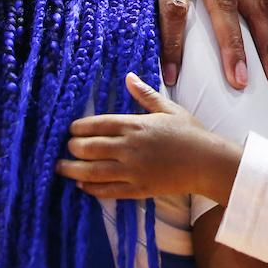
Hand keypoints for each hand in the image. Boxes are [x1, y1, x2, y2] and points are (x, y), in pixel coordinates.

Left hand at [56, 73, 242, 202]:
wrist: (207, 162)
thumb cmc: (189, 133)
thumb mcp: (168, 108)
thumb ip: (144, 94)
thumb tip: (128, 76)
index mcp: (135, 125)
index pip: (97, 125)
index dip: (79, 128)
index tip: (71, 129)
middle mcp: (129, 147)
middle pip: (90, 148)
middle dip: (73, 148)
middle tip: (66, 148)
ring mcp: (133, 170)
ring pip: (93, 171)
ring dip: (73, 170)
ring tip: (60, 168)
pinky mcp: (138, 189)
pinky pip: (108, 191)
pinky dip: (92, 189)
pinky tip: (82, 186)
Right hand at [86, 0, 267, 91]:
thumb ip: (201, 1)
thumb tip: (219, 50)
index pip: (261, 2)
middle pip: (253, 4)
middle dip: (267, 46)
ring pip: (223, 6)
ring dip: (231, 47)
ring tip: (236, 81)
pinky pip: (177, 8)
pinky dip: (175, 43)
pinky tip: (173, 71)